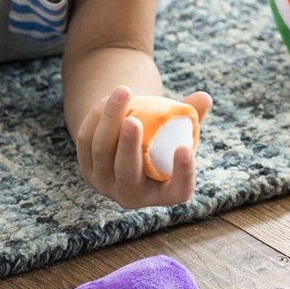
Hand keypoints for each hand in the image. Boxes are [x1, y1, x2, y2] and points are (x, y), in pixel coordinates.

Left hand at [76, 86, 211, 208]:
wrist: (126, 150)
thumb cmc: (162, 143)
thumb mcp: (178, 132)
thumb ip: (192, 117)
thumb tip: (204, 98)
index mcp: (165, 194)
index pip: (179, 190)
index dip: (183, 172)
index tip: (185, 148)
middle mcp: (132, 196)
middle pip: (128, 173)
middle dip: (128, 146)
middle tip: (134, 120)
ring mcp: (106, 184)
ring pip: (101, 152)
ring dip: (109, 120)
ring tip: (123, 92)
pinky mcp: (87, 169)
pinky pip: (86, 141)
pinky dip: (96, 117)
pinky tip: (107, 99)